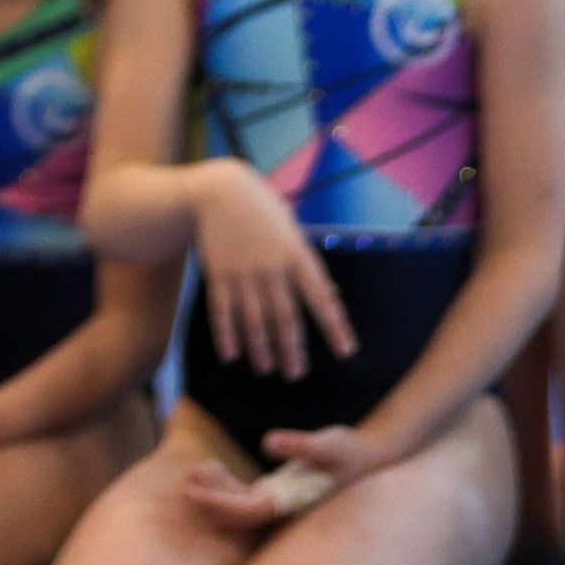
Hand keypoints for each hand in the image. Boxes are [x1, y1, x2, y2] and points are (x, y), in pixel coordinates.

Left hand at [182, 427, 372, 530]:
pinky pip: (249, 496)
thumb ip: (298, 445)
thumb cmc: (350, 451)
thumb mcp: (326, 444)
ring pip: (241, 507)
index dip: (219, 503)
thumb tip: (268, 442)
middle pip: (239, 515)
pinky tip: (214, 467)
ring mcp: (283, 504)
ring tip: (193, 472)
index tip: (192, 490)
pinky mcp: (282, 494)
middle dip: (211, 501)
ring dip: (217, 492)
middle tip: (185, 481)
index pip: (247, 512)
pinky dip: (229, 485)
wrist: (371, 457)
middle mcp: (285, 511)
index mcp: (292, 504)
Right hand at [193, 160, 353, 385]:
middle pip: (284, 317)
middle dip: (291, 349)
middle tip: (295, 374)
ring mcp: (242, 272)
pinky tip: (231, 354)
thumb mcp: (291, 229)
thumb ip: (308, 263)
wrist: (219, 189)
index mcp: (295, 254)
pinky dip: (226, 334)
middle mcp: (271, 267)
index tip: (346, 351)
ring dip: (260, 348)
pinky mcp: (218, 273)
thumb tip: (331, 296)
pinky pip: (222, 310)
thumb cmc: (261, 208)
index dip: (335, 325)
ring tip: (266, 368)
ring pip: (254, 319)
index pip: (320, 296)